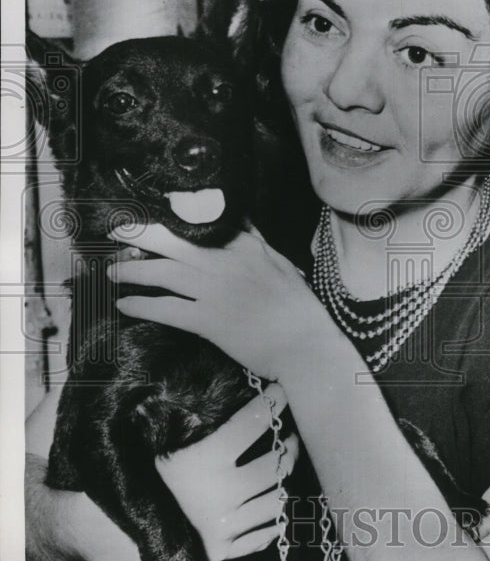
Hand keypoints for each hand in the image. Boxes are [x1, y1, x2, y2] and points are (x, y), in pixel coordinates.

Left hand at [106, 223, 331, 381]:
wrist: (306, 346)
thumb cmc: (298, 308)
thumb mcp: (281, 264)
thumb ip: (256, 243)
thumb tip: (241, 224)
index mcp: (245, 246)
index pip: (202, 223)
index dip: (172, 218)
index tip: (151, 214)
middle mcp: (226, 263)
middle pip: (172, 242)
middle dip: (139, 235)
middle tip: (117, 234)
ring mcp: (216, 291)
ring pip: (163, 273)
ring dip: (132, 271)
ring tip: (112, 272)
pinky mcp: (209, 321)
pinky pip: (166, 309)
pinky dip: (141, 306)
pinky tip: (125, 305)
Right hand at [155, 388, 299, 560]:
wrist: (134, 525)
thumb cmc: (162, 474)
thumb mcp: (174, 444)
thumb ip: (205, 421)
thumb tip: (241, 386)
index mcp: (202, 461)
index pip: (251, 423)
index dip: (271, 403)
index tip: (280, 392)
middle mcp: (216, 495)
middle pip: (275, 465)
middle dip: (288, 446)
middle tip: (290, 435)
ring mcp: (223, 526)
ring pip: (277, 500)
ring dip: (286, 480)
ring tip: (286, 463)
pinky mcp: (225, 550)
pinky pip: (268, 532)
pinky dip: (275, 517)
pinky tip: (273, 498)